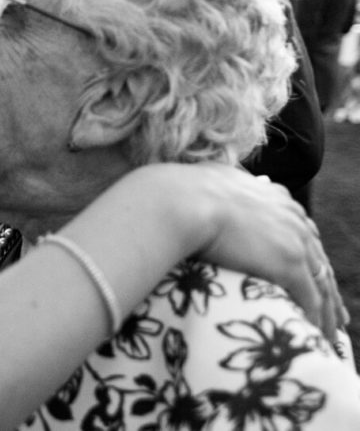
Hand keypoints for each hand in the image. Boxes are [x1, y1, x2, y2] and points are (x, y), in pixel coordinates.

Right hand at [175, 166, 347, 340]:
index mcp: (274, 198)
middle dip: (327, 285)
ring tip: (329, 334)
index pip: (301, 230)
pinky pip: (311, 298)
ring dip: (327, 310)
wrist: (182, 202)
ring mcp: (294, 241)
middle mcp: (292, 217)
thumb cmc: (183, 194)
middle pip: (318, 258)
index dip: (307, 253)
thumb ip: (221, 186)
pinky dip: (315, 319)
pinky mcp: (289, 265)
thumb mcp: (210, 182)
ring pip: (321, 282)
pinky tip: (314, 335)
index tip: (310, 271)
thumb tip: (208, 182)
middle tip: (334, 312)